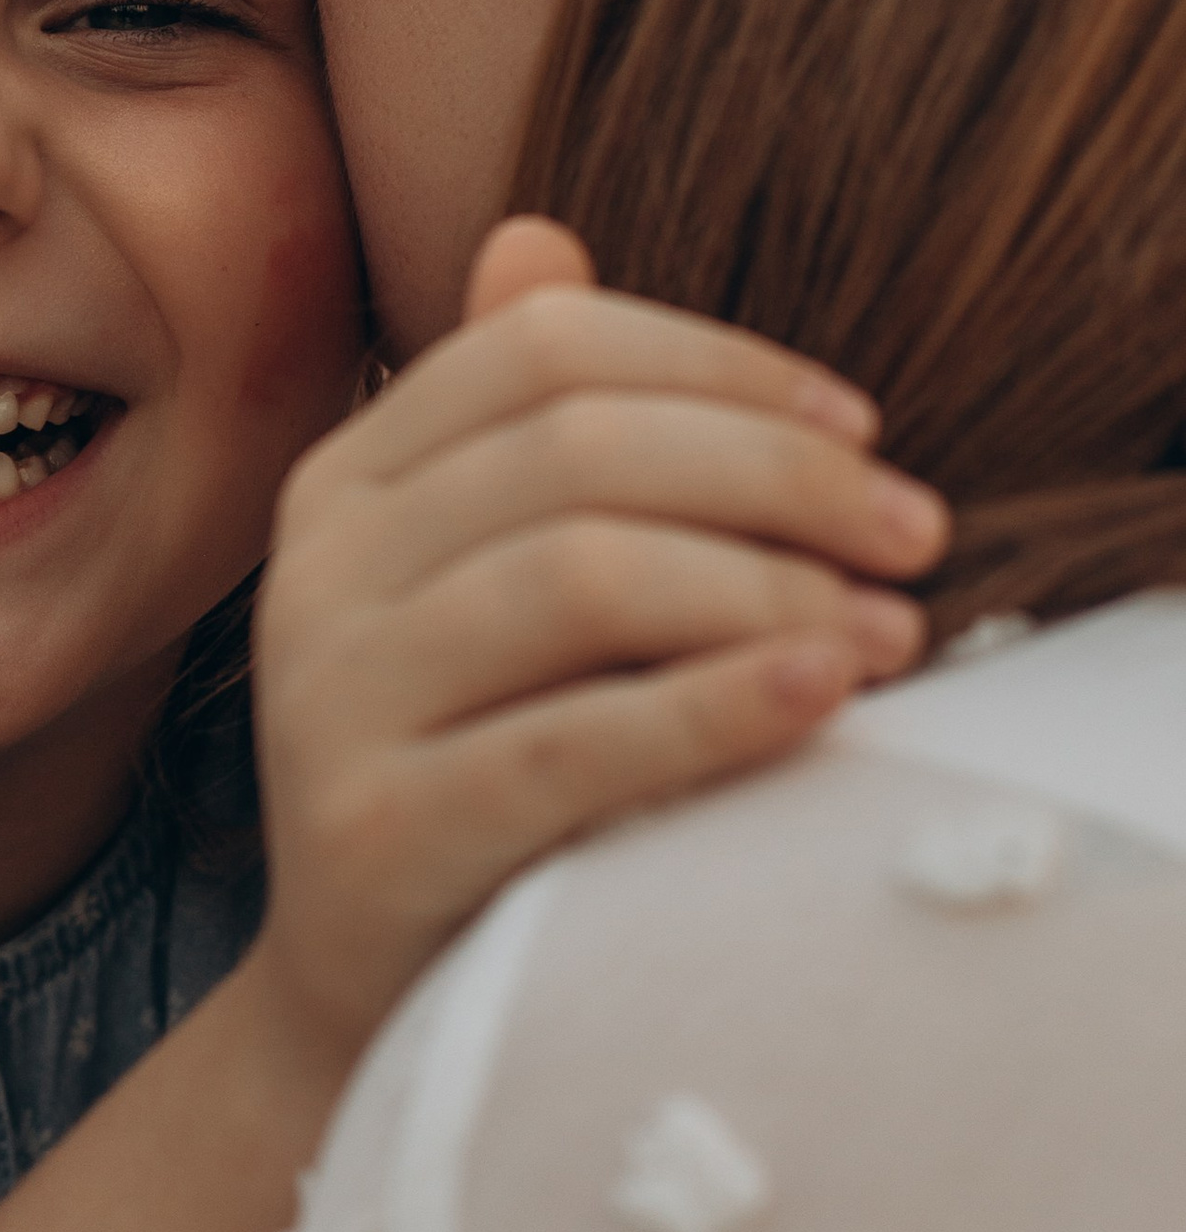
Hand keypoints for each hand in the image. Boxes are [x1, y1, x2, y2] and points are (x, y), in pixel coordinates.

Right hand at [248, 216, 948, 1061]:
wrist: (369, 996)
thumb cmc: (474, 764)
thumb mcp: (483, 584)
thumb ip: (519, 428)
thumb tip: (542, 236)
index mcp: (347, 483)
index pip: (539, 346)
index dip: (718, 362)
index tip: (858, 431)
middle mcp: (317, 572)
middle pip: (574, 447)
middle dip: (777, 475)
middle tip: (914, 536)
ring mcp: (329, 702)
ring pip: (576, 575)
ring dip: (767, 586)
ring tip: (884, 631)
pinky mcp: (372, 833)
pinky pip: (567, 743)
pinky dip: (713, 705)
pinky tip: (818, 690)